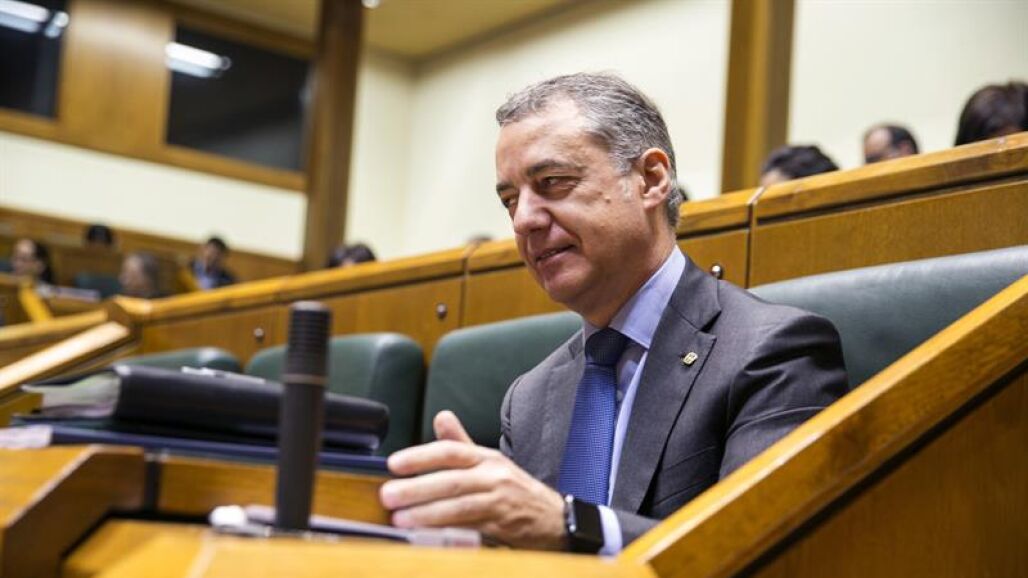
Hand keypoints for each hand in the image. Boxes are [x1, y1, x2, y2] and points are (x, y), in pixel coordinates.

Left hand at [379, 410, 566, 549]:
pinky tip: (428, 535)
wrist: (555, 518)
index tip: (394, 463)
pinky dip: (448, 533)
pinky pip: (471, 529)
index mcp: (486, 458)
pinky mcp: (503, 527)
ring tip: (400, 518)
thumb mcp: (491, 462)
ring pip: (459, 506)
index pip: (450, 451)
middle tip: (388, 494)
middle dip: (416, 488)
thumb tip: (441, 417)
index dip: (421, 456)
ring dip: (427, 513)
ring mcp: (500, 502)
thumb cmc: (516, 490)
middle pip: (451, 480)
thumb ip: (461, 443)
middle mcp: (494, 476)